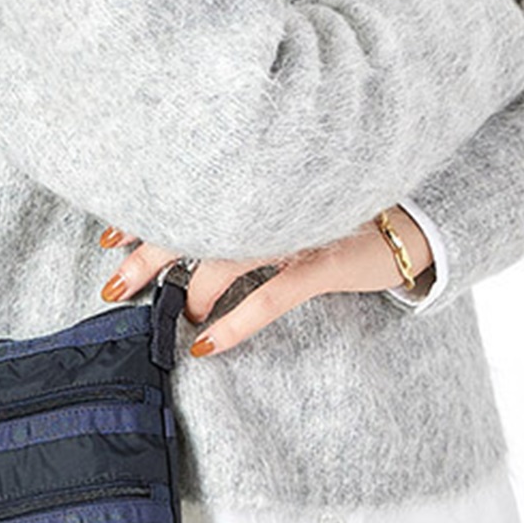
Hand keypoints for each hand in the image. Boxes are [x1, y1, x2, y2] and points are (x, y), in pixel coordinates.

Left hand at [96, 209, 433, 357]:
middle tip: (112, 285)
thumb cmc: (343, 208)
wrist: (413, 217)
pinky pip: (268, 296)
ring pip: (224, 256)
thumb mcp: (291, 199)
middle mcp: (270, 196)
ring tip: (173, 316)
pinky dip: (233, 322)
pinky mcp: (322, 260)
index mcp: (257, 179)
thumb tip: (184, 237)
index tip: (110, 237)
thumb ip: (244, 208)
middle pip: (194, 220)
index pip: (189, 191)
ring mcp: (295, 226)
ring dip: (189, 291)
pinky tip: (206, 344)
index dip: (146, 213)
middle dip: (148, 254)